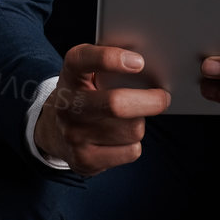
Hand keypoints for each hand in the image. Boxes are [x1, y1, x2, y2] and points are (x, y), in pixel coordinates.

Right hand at [34, 42, 170, 176]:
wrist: (56, 131)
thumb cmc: (86, 94)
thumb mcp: (89, 72)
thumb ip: (113, 66)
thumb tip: (150, 72)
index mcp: (70, 74)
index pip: (83, 60)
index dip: (110, 59)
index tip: (139, 62)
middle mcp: (67, 105)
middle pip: (116, 104)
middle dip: (150, 101)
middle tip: (163, 98)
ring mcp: (73, 135)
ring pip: (132, 130)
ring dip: (139, 124)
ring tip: (128, 120)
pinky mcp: (84, 160)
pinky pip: (131, 151)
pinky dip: (133, 145)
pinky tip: (120, 139)